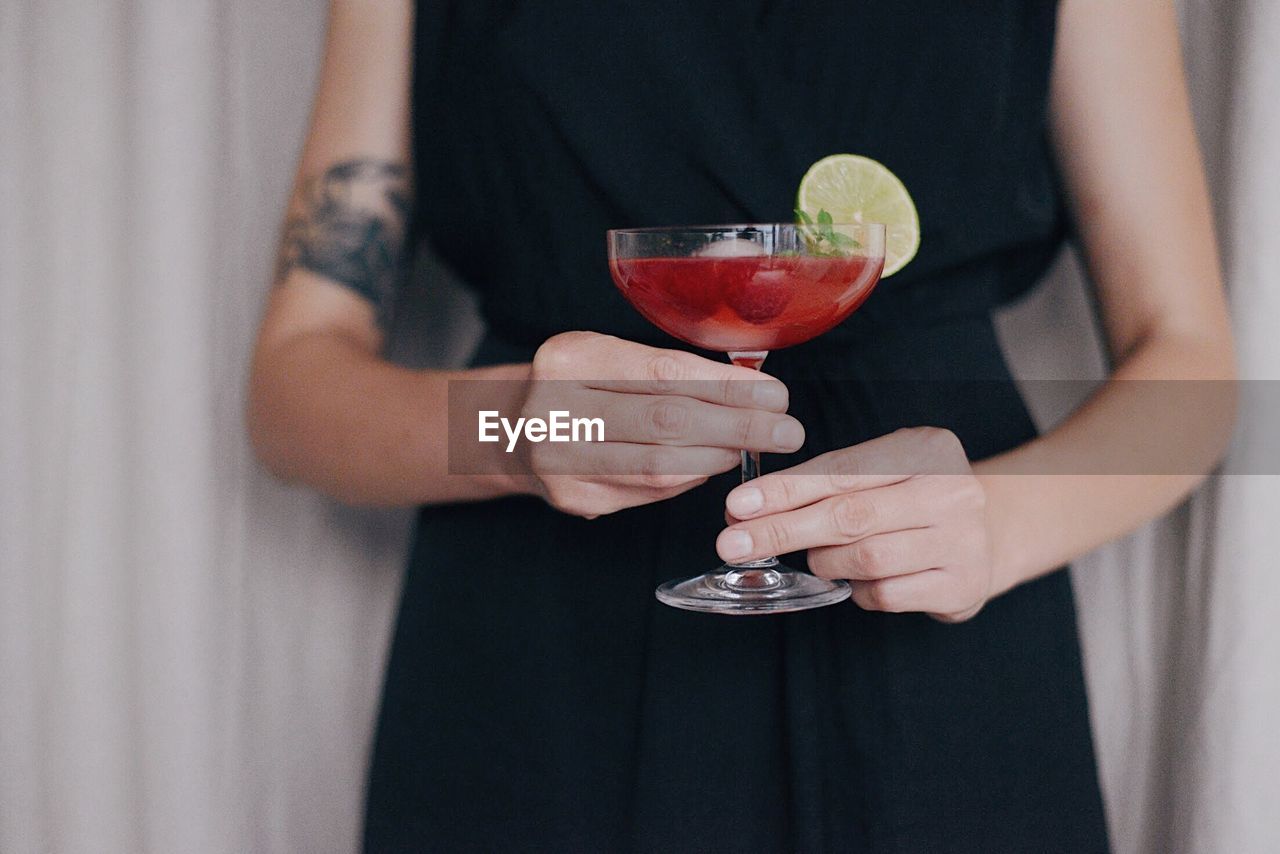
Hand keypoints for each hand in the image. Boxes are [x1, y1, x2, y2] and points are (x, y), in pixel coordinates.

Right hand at [520, 332, 804, 517]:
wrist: (511, 428)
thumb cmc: (576, 384)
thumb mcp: (605, 355)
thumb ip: (664, 368)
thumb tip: (748, 387)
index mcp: (571, 358)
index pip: (664, 373)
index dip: (727, 387)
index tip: (775, 394)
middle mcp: (558, 410)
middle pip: (667, 422)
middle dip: (738, 427)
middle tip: (786, 430)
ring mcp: (562, 460)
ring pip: (660, 466)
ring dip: (719, 457)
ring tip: (756, 446)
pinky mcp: (573, 497)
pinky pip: (648, 493)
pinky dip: (689, 479)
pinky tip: (711, 465)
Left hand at [715, 427, 994, 621]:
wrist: (991, 533)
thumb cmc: (915, 497)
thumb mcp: (882, 471)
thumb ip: (824, 482)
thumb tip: (748, 507)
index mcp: (928, 448)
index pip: (841, 471)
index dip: (785, 491)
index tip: (738, 506)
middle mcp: (952, 490)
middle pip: (849, 516)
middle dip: (783, 531)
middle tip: (734, 544)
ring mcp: (963, 540)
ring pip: (866, 558)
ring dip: (826, 562)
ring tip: (818, 558)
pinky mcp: (962, 585)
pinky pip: (886, 594)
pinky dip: (860, 590)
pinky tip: (861, 579)